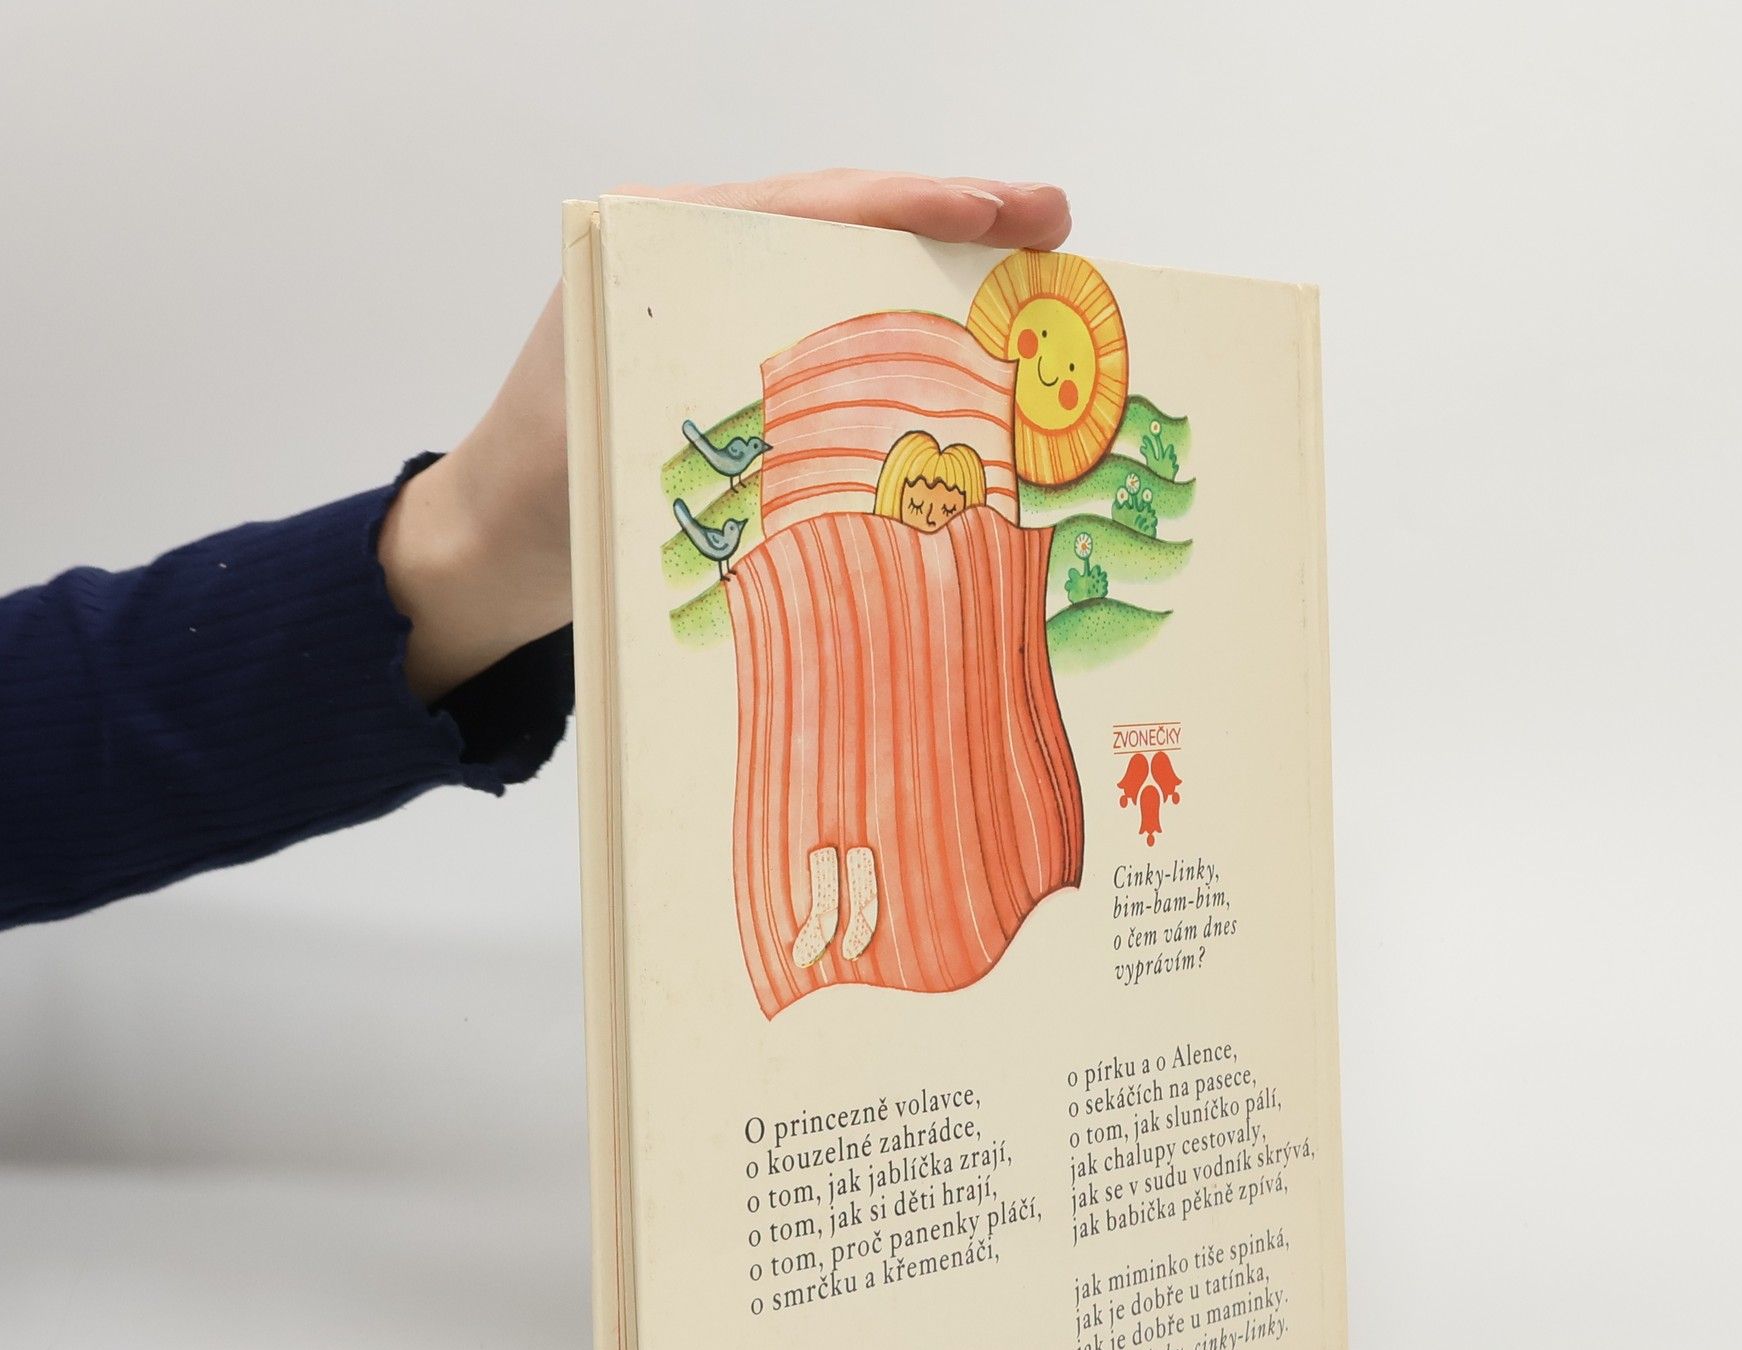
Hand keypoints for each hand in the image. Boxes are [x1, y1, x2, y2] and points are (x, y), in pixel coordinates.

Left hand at [385, 170, 1072, 701]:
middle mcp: (695, 265)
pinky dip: (904, 354)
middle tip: (1056, 228)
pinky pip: (834, 349)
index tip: (1006, 209)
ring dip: (942, 285)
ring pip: (849, 282)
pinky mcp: (738, 381)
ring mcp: (720, 321)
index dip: (917, 202)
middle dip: (955, 223)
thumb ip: (703, 396)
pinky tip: (967, 369)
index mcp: (658, 244)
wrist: (488, 558)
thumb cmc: (539, 499)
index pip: (809, 203)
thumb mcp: (614, 428)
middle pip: (845, 225)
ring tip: (1036, 289)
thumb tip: (836, 395)